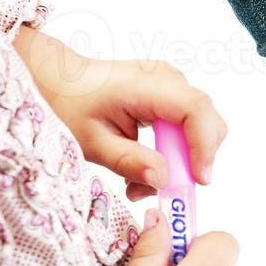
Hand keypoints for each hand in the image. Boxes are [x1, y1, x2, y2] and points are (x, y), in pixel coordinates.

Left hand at [14, 27, 226, 199]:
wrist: (58, 79)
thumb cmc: (69, 104)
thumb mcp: (91, 142)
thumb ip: (128, 161)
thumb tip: (164, 179)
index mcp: (145, 86)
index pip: (195, 110)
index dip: (204, 145)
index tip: (198, 179)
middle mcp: (166, 79)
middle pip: (206, 119)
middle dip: (195, 159)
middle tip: (165, 187)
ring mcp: (170, 84)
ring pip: (200, 125)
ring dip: (182, 159)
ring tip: (143, 180)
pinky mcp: (169, 94)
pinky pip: (187, 125)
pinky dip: (174, 150)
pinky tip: (146, 163)